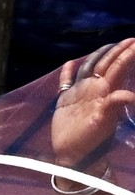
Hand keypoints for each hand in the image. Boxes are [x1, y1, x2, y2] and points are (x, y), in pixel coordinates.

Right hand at [52, 39, 134, 171]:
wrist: (73, 154)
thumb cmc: (91, 140)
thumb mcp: (104, 121)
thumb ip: (114, 104)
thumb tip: (129, 95)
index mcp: (103, 91)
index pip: (116, 67)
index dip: (125, 54)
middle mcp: (93, 89)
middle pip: (105, 65)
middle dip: (118, 51)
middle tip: (130, 39)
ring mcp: (80, 94)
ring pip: (89, 69)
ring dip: (97, 57)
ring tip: (107, 46)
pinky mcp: (65, 101)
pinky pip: (65, 83)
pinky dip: (67, 73)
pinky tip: (69, 64)